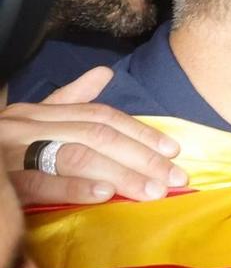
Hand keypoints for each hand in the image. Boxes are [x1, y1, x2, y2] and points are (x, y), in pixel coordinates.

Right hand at [0, 67, 186, 206]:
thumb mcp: (30, 119)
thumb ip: (68, 100)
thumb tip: (103, 73)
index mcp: (40, 113)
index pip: (100, 117)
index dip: (140, 132)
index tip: (174, 151)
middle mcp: (29, 126)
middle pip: (97, 136)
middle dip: (142, 157)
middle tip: (176, 180)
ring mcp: (13, 151)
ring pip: (75, 155)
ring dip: (120, 173)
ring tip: (152, 190)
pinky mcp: (3, 178)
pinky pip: (40, 181)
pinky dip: (73, 186)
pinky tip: (103, 194)